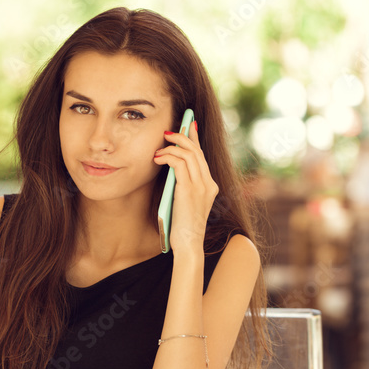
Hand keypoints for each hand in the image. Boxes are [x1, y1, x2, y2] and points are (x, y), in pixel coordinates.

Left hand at [153, 120, 218, 253]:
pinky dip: (167, 157)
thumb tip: (172, 167)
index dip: (195, 138)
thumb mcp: (185, 201)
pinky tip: (158, 159)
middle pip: (196, 151)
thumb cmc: (183, 226)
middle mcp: (208, 183)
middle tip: (167, 132)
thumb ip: (183, 185)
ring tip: (158, 149)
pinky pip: (179, 164)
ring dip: (171, 147)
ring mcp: (201, 186)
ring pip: (188, 154)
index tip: (188, 124)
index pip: (202, 156)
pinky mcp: (189, 190)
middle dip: (182, 136)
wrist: (188, 244)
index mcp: (210, 186)